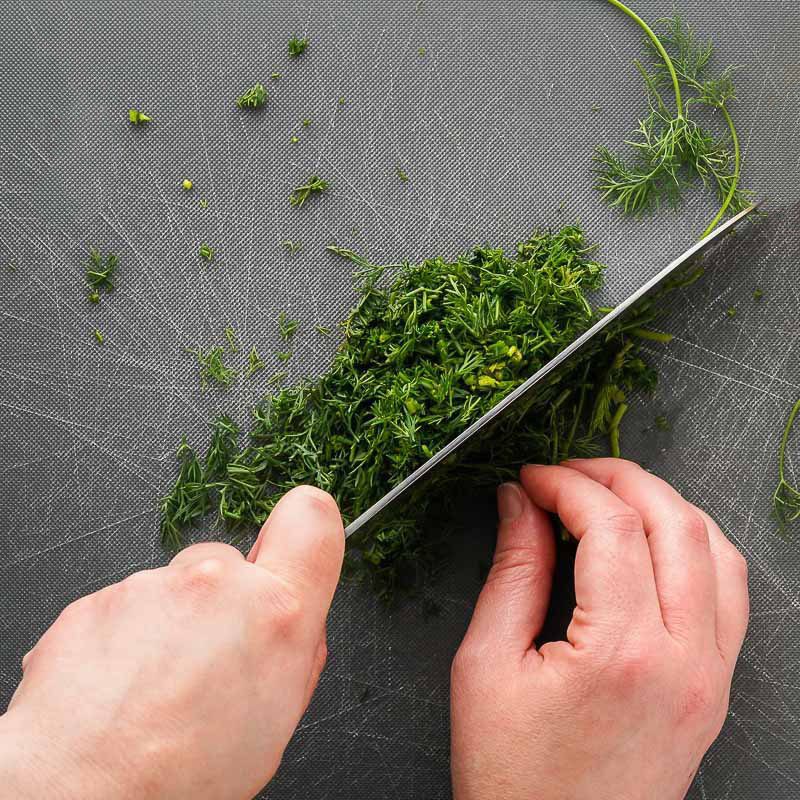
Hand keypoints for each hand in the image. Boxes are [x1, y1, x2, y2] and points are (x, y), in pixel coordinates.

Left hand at [0, 485, 343, 799]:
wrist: (79, 793)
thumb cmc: (181, 777)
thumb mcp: (276, 723)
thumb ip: (292, 652)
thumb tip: (292, 624)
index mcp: (276, 615)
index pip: (312, 520)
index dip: (309, 527)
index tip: (297, 546)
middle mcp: (216, 584)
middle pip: (232, 564)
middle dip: (224, 602)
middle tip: (205, 665)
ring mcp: (151, 586)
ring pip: (174, 589)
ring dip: (171, 625)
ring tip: (153, 692)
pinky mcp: (97, 598)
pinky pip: (125, 608)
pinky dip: (125, 641)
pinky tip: (117, 693)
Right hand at [450, 459, 748, 799]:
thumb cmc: (512, 776)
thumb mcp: (486, 665)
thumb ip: (511, 571)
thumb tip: (518, 503)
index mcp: (621, 653)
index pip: (611, 526)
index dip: (566, 484)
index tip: (531, 479)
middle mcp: (683, 660)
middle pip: (674, 523)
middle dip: (617, 478)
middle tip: (567, 473)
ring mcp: (711, 677)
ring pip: (716, 550)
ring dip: (663, 505)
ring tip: (610, 497)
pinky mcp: (716, 689)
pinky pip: (730, 594)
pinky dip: (695, 546)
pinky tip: (654, 543)